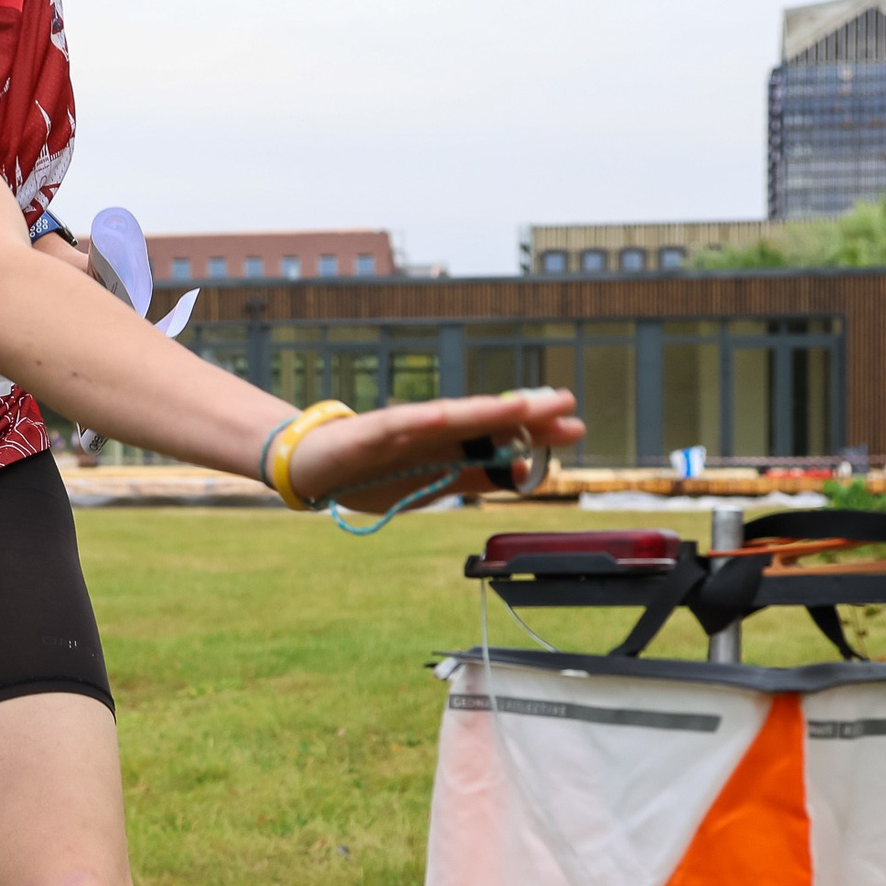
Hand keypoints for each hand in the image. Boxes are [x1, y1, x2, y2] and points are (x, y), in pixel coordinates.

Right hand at [285, 389, 584, 511]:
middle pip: (486, 419)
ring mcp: (403, 428)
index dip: (536, 430)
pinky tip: (450, 415)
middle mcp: (431, 430)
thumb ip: (476, 476)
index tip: (575, 427)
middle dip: (526, 412)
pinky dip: (425, 419)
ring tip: (522, 404)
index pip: (500, 434)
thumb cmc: (370, 474)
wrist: (310, 468)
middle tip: (567, 402)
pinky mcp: (371, 432)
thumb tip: (525, 470)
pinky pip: (402, 424)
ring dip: (486, 410)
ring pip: (451, 416)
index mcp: (448, 445)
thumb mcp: (434, 483)